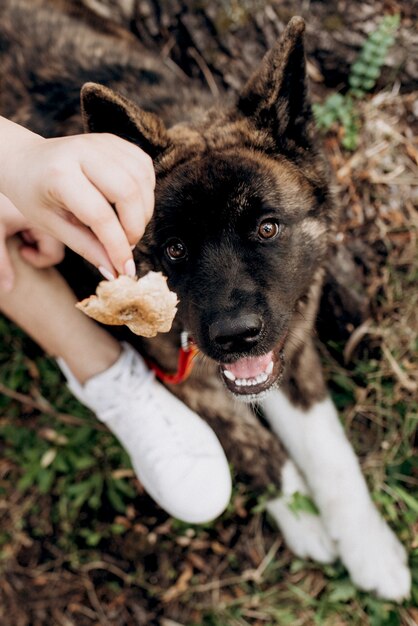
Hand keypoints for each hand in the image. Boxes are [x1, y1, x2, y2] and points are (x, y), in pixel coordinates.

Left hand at [0, 119, 154, 277]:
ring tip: (128, 228)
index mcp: (59, 174)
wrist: (26, 159)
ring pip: (141, 180)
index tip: (124, 268)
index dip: (117, 246)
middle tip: (128, 245)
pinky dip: (146, 192)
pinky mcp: (115, 141)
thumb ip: (86, 247)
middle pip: (127, 193)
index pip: (100, 215)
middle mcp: (82, 151)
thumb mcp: (53, 225)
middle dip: (135, 228)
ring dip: (143, 212)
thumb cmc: (34, 193)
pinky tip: (133, 206)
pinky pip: (144, 168)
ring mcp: (101, 142)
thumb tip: (115, 270)